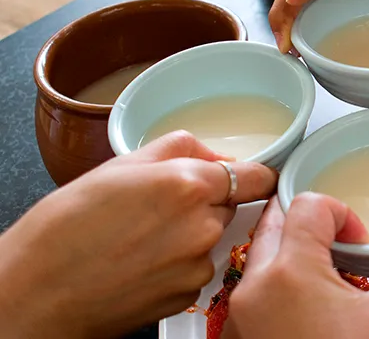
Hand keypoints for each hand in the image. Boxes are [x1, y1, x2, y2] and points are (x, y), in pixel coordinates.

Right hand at [0, 131, 277, 337]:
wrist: (38, 291)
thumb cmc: (66, 227)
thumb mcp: (119, 166)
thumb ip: (178, 148)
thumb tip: (215, 153)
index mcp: (189, 185)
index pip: (255, 176)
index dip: (254, 176)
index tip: (255, 177)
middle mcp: (203, 226)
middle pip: (227, 207)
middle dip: (205, 204)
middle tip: (159, 209)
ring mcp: (198, 264)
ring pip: (210, 239)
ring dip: (190, 236)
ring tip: (140, 239)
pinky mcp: (188, 294)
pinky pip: (196, 270)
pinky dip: (179, 265)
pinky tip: (142, 264)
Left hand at [224, 193, 368, 338]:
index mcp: (292, 270)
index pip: (309, 205)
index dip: (341, 214)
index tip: (360, 243)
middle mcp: (256, 282)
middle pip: (275, 220)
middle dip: (310, 225)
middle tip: (340, 246)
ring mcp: (240, 307)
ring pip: (258, 252)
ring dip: (290, 250)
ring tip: (325, 276)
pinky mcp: (235, 329)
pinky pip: (250, 285)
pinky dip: (275, 281)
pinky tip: (304, 305)